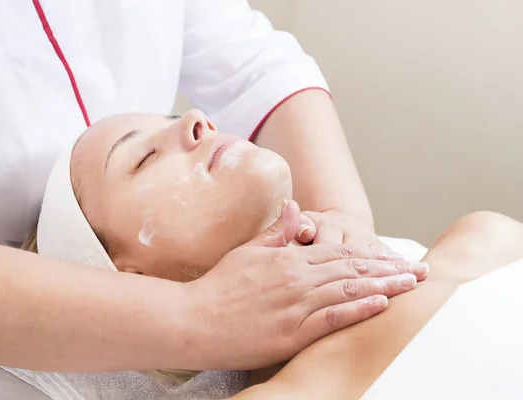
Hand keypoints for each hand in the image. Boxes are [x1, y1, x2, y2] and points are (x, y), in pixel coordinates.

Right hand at [183, 201, 428, 369]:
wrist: (193, 320)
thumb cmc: (217, 286)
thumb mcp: (246, 251)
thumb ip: (277, 232)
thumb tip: (297, 208)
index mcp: (288, 258)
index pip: (339, 251)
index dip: (371, 253)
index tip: (396, 257)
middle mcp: (297, 278)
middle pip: (352, 268)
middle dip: (389, 269)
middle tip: (420, 271)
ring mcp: (295, 305)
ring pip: (349, 290)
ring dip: (384, 286)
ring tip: (412, 285)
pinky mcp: (291, 333)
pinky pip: (332, 318)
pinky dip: (358, 309)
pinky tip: (381, 304)